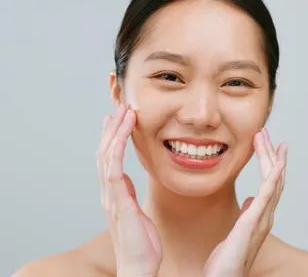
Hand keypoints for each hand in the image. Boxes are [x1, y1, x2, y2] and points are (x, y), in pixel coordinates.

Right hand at [96, 104, 161, 276]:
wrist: (139, 265)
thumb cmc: (141, 242)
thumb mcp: (135, 211)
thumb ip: (127, 195)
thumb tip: (124, 180)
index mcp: (114, 193)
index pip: (109, 159)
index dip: (112, 138)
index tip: (119, 120)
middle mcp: (108, 192)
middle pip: (105, 153)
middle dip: (112, 128)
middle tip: (119, 107)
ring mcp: (110, 196)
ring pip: (107, 156)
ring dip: (115, 132)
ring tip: (123, 112)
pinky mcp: (118, 201)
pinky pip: (113, 169)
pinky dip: (116, 148)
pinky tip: (122, 132)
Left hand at [203, 129, 287, 276]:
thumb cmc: (228, 258)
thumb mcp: (237, 229)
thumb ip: (248, 213)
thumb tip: (250, 201)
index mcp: (260, 214)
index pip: (268, 183)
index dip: (269, 162)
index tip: (266, 144)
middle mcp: (265, 214)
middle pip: (272, 178)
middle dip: (270, 154)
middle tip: (266, 132)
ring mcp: (262, 218)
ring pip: (272, 182)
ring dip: (271, 159)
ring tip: (268, 138)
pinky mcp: (253, 222)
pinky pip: (266, 195)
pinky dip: (274, 178)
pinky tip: (277, 163)